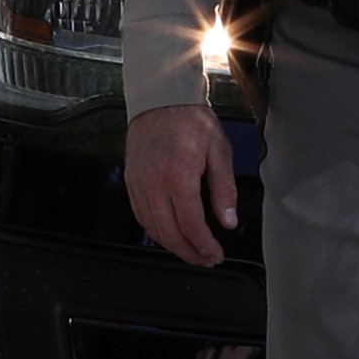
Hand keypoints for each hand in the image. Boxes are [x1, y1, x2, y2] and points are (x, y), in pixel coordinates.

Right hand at [126, 101, 240, 266]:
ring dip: (172, 245)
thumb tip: (227, 220)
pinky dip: (155, 231)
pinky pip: (141, 215)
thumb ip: (224, 189)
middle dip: (189, 253)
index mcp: (178, 176)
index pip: (191, 225)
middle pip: (169, 233)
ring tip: (190, 251)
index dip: (204, 246)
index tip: (215, 254)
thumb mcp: (219, 150)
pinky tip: (168, 234)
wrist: (160, 99)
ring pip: (152, 229)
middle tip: (205, 259)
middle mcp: (154, 183)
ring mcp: (139, 184)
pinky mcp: (131, 181)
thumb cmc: (190, 120)